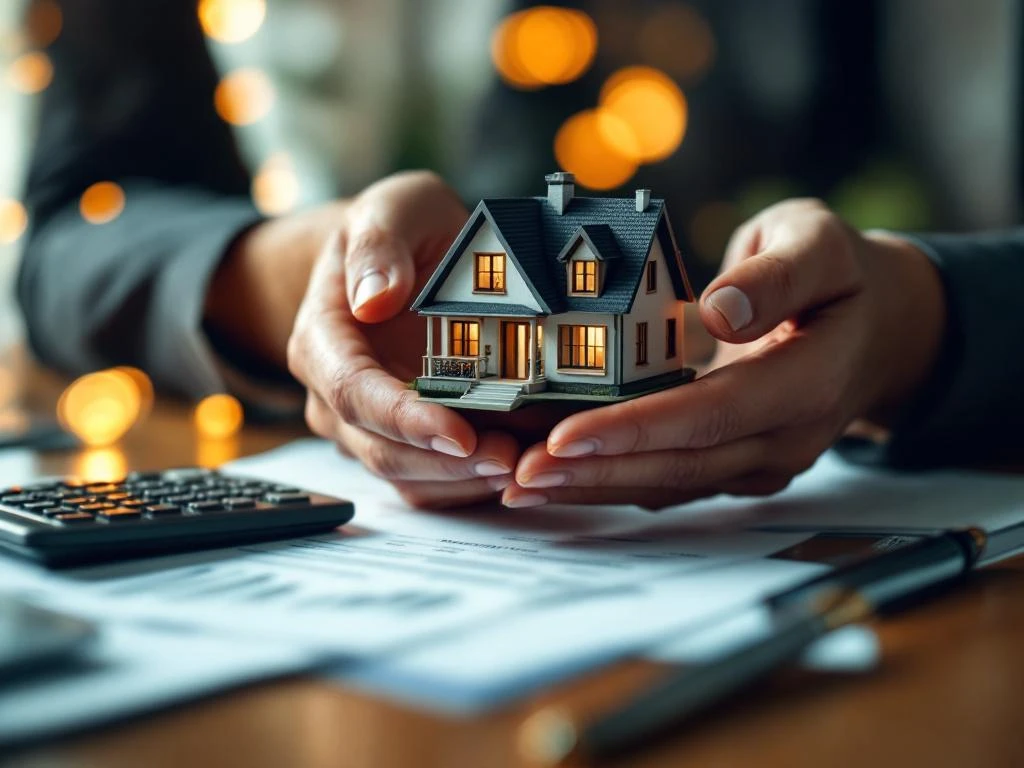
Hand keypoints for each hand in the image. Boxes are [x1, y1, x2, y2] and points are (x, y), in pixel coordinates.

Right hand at [286, 172, 519, 507]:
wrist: (397, 258)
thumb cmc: (396, 232)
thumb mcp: (392, 210)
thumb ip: (378, 245)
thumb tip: (374, 298)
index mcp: (320, 341)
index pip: (352, 393)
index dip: (405, 419)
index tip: (459, 432)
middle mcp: (334, 395)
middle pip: (381, 449)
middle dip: (447, 462)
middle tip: (512, 460)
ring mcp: (366, 426)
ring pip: (407, 475)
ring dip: (464, 481)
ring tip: (523, 467)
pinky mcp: (402, 442)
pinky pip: (431, 480)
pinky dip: (472, 483)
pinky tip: (518, 467)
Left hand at [503, 199, 946, 508]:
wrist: (875, 328)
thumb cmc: (838, 276)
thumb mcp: (820, 244)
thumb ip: (776, 274)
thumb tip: (720, 310)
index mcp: (809, 381)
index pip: (711, 415)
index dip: (635, 430)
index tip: (565, 437)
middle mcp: (786, 437)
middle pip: (679, 466)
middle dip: (595, 472)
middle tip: (519, 474)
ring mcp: (763, 459)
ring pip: (670, 485)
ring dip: (595, 488)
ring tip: (522, 485)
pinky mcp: (739, 465)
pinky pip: (672, 480)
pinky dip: (614, 480)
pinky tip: (562, 477)